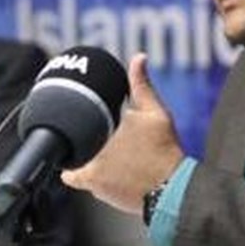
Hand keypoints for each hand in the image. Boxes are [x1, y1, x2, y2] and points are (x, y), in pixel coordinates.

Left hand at [61, 53, 184, 214]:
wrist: (171, 188)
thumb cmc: (164, 150)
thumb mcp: (155, 112)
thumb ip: (141, 85)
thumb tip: (139, 57)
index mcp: (106, 121)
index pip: (76, 109)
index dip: (75, 109)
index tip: (80, 112)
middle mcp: (94, 142)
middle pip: (76, 132)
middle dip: (82, 131)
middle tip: (93, 132)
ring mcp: (90, 163)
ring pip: (75, 153)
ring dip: (82, 152)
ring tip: (99, 152)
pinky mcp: (93, 184)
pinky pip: (73, 176)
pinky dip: (76, 173)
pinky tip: (89, 169)